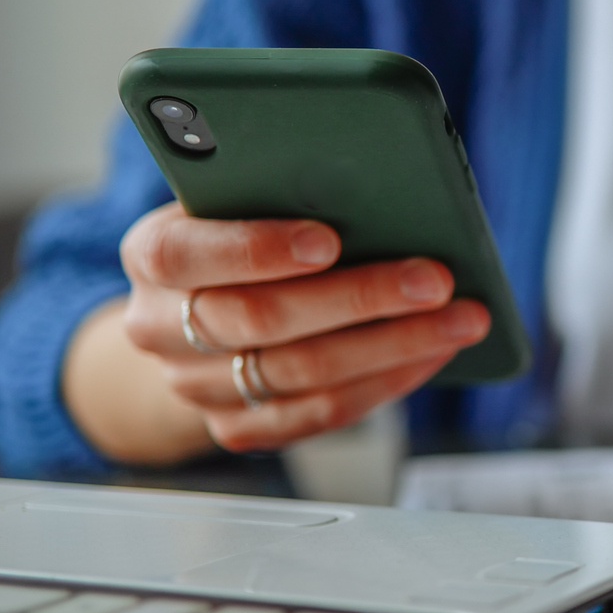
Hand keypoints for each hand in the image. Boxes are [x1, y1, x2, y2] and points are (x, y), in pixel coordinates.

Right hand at [66, 202, 489, 459]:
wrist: (187, 316)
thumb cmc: (233, 235)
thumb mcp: (235, 199)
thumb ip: (278, 190)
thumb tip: (375, 185)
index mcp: (151, 254)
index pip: (186, 253)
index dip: (256, 249)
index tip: (328, 239)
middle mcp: (160, 327)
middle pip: (262, 319)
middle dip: (360, 297)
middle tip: (436, 278)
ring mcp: (196, 386)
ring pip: (303, 373)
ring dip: (395, 345)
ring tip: (460, 318)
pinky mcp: (238, 427)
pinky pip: (320, 413)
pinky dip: (386, 382)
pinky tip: (433, 353)